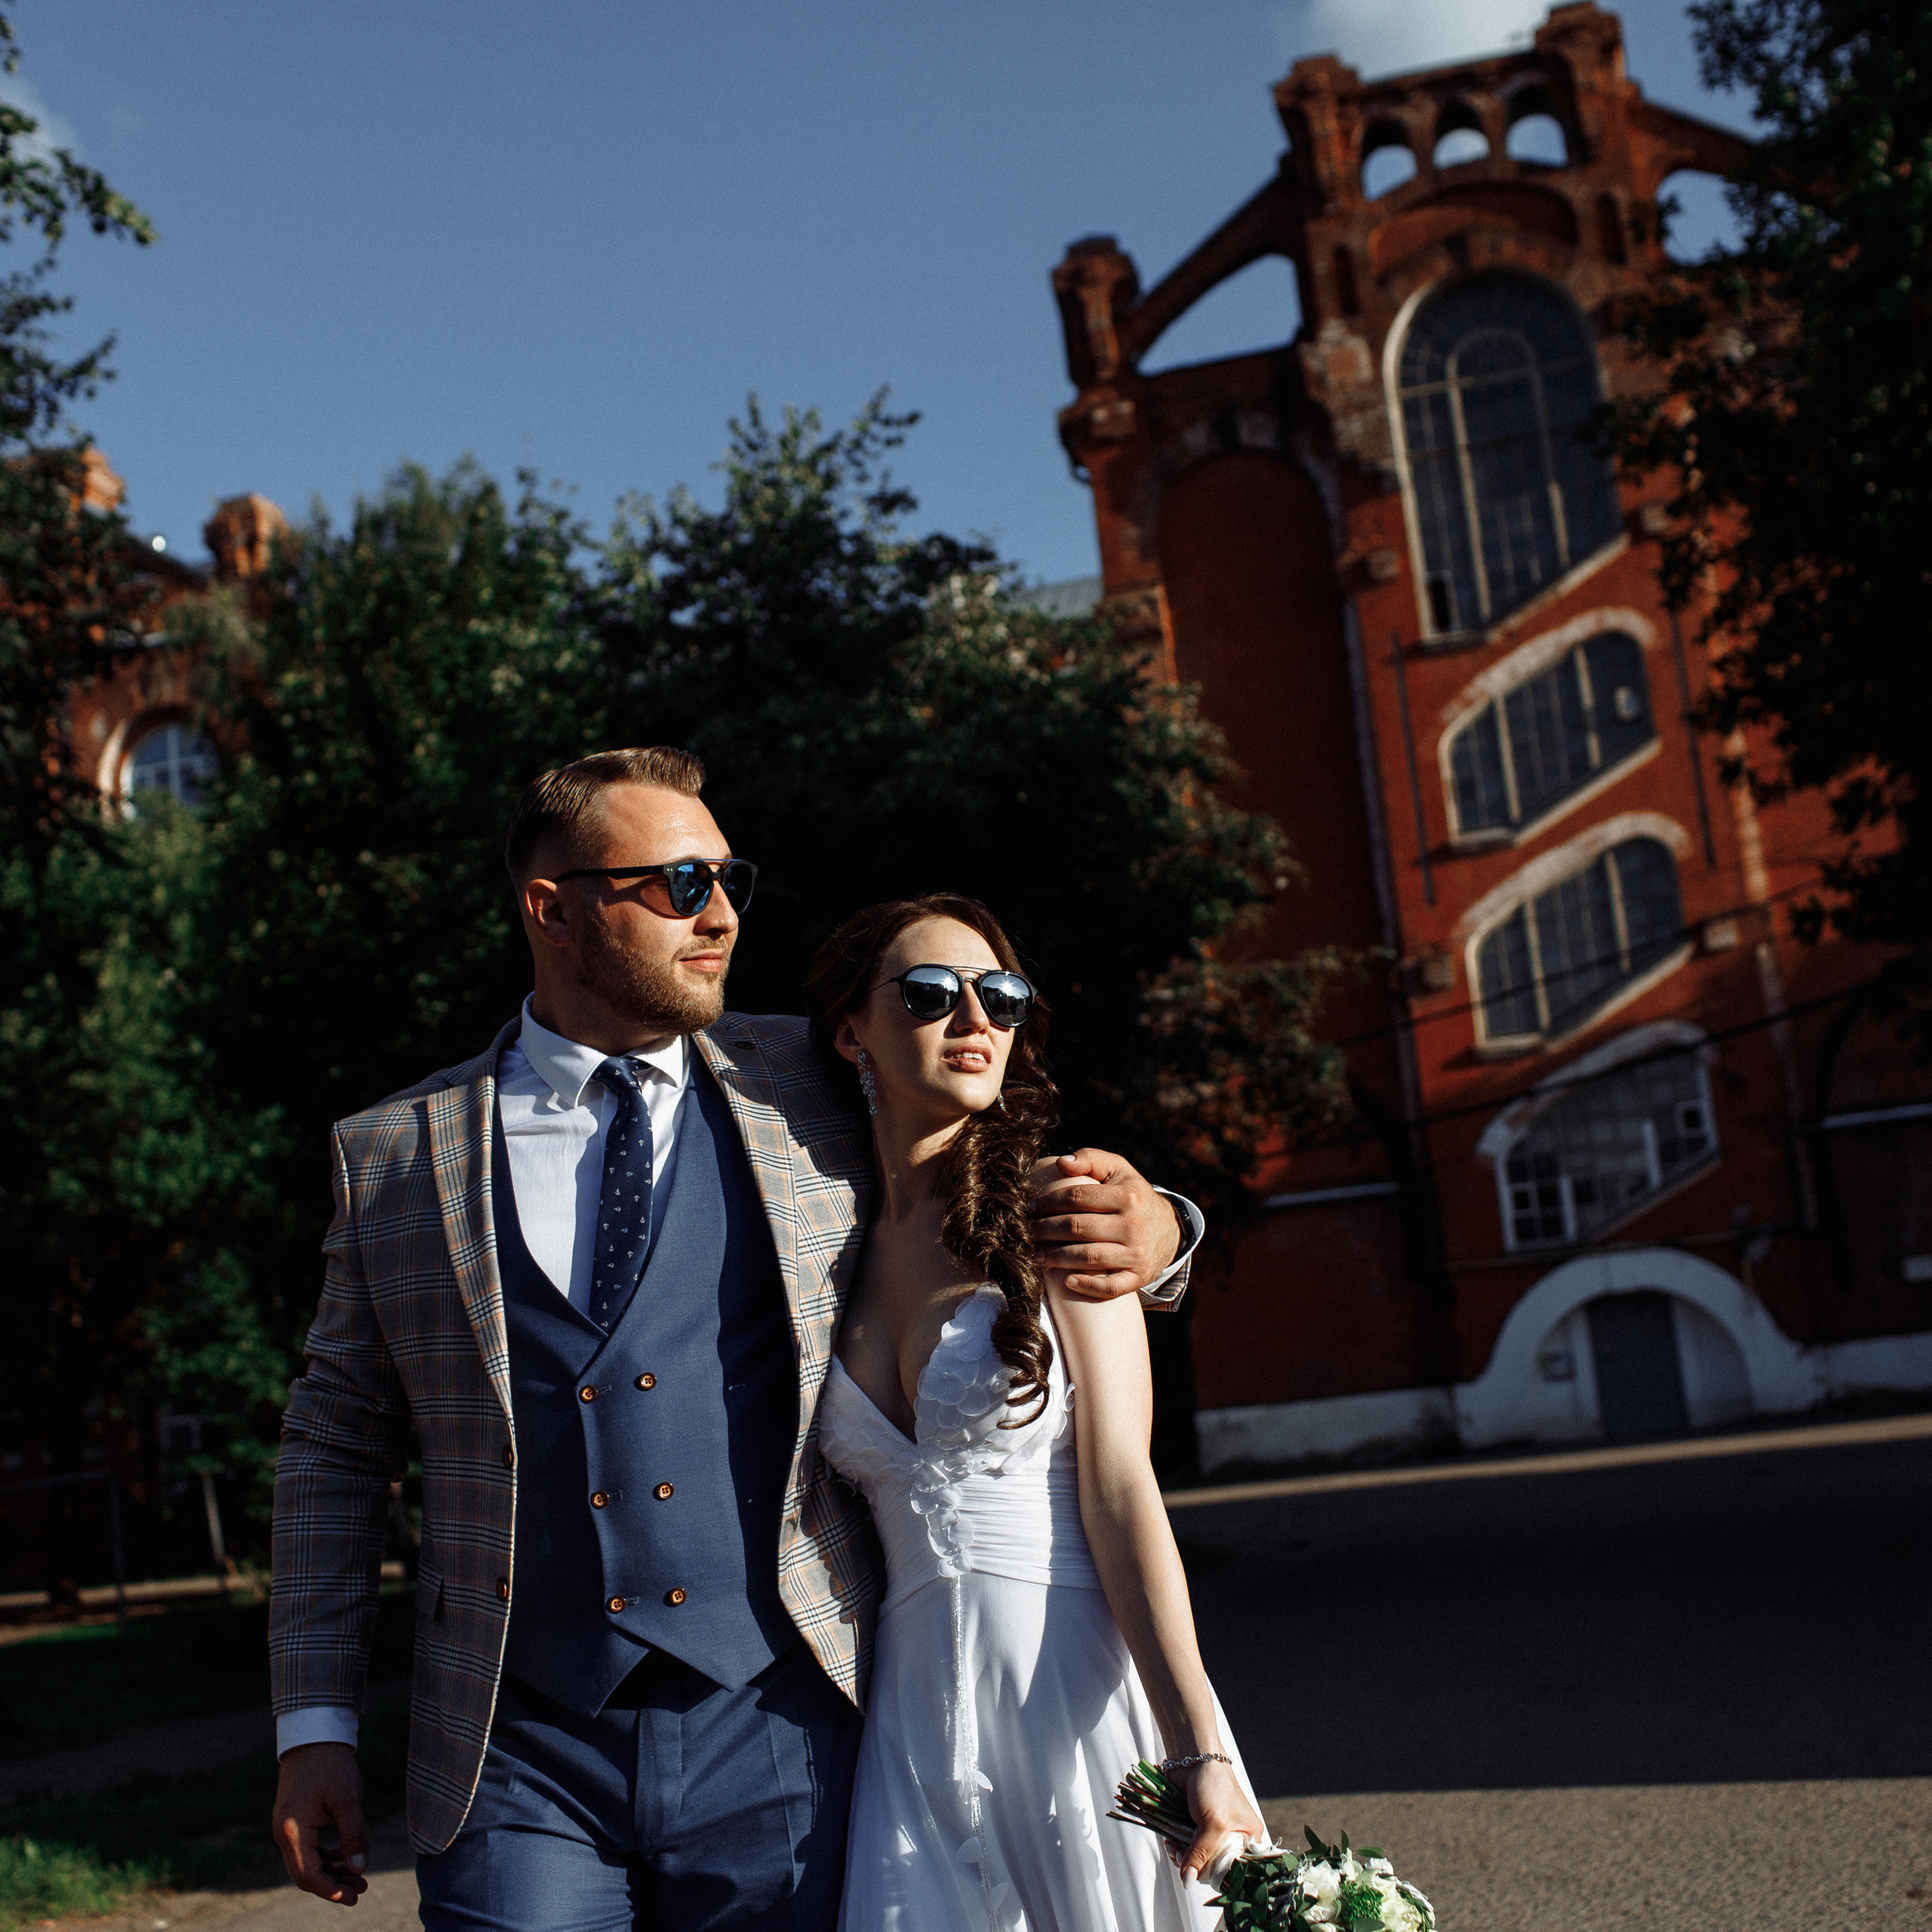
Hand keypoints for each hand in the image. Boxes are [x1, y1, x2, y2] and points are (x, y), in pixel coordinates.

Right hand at [272, 1742, 368, 1905]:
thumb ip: (354, 1835)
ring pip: (306, 1863)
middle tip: (361, 1890)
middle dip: (333, 1885)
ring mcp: (285, 1828)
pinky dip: (326, 1857)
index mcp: (292, 1830)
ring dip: (331, 1872)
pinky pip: (307, 1849)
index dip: (331, 1890)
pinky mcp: (292, 1822)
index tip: (354, 1897)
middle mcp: (282, 1833)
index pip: (308, 1875)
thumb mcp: (348, 1799)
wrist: (313, 1736)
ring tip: (360, 1877)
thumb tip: (360, 1869)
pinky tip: (346, 1857)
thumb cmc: (332, 1764)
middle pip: (305, 1874)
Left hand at [1028, 1149, 1181, 1298]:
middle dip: (1045, 1230)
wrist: (1168, 1229)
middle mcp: (1134, 1225)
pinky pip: (1112, 1287)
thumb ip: (1091, 1159)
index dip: (1048, 1201)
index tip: (1029, 1207)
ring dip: (1057, 1258)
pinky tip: (1067, 1281)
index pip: (1078, 1197)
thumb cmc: (1132, 1195)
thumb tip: (1061, 1163)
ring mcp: (1138, 1253)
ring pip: (1090, 1257)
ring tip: (1034, 1256)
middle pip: (1079, 1228)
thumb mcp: (1118, 1170)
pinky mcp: (1140, 1277)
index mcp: (1127, 1196)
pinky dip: (1089, 1286)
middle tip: (1025, 1232)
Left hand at [1178, 1758, 1265, 1885]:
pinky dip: (1176, 1848)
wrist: (1192, 1757)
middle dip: (1195, 1865)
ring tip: (1173, 1847)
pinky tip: (1170, 1842)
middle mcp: (1232, 1837)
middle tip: (1181, 1855)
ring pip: (1196, 1859)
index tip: (1199, 1873)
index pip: (1236, 1871)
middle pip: (1213, 1867)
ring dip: (1181, 1857)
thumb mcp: (1213, 1823)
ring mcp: (1211, 1832)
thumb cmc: (1213, 1785)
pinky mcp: (1194, 1826)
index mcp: (1248, 1837)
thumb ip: (1201, 1854)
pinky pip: (1186, 1847)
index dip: (1217, 1876)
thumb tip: (1187, 1881)